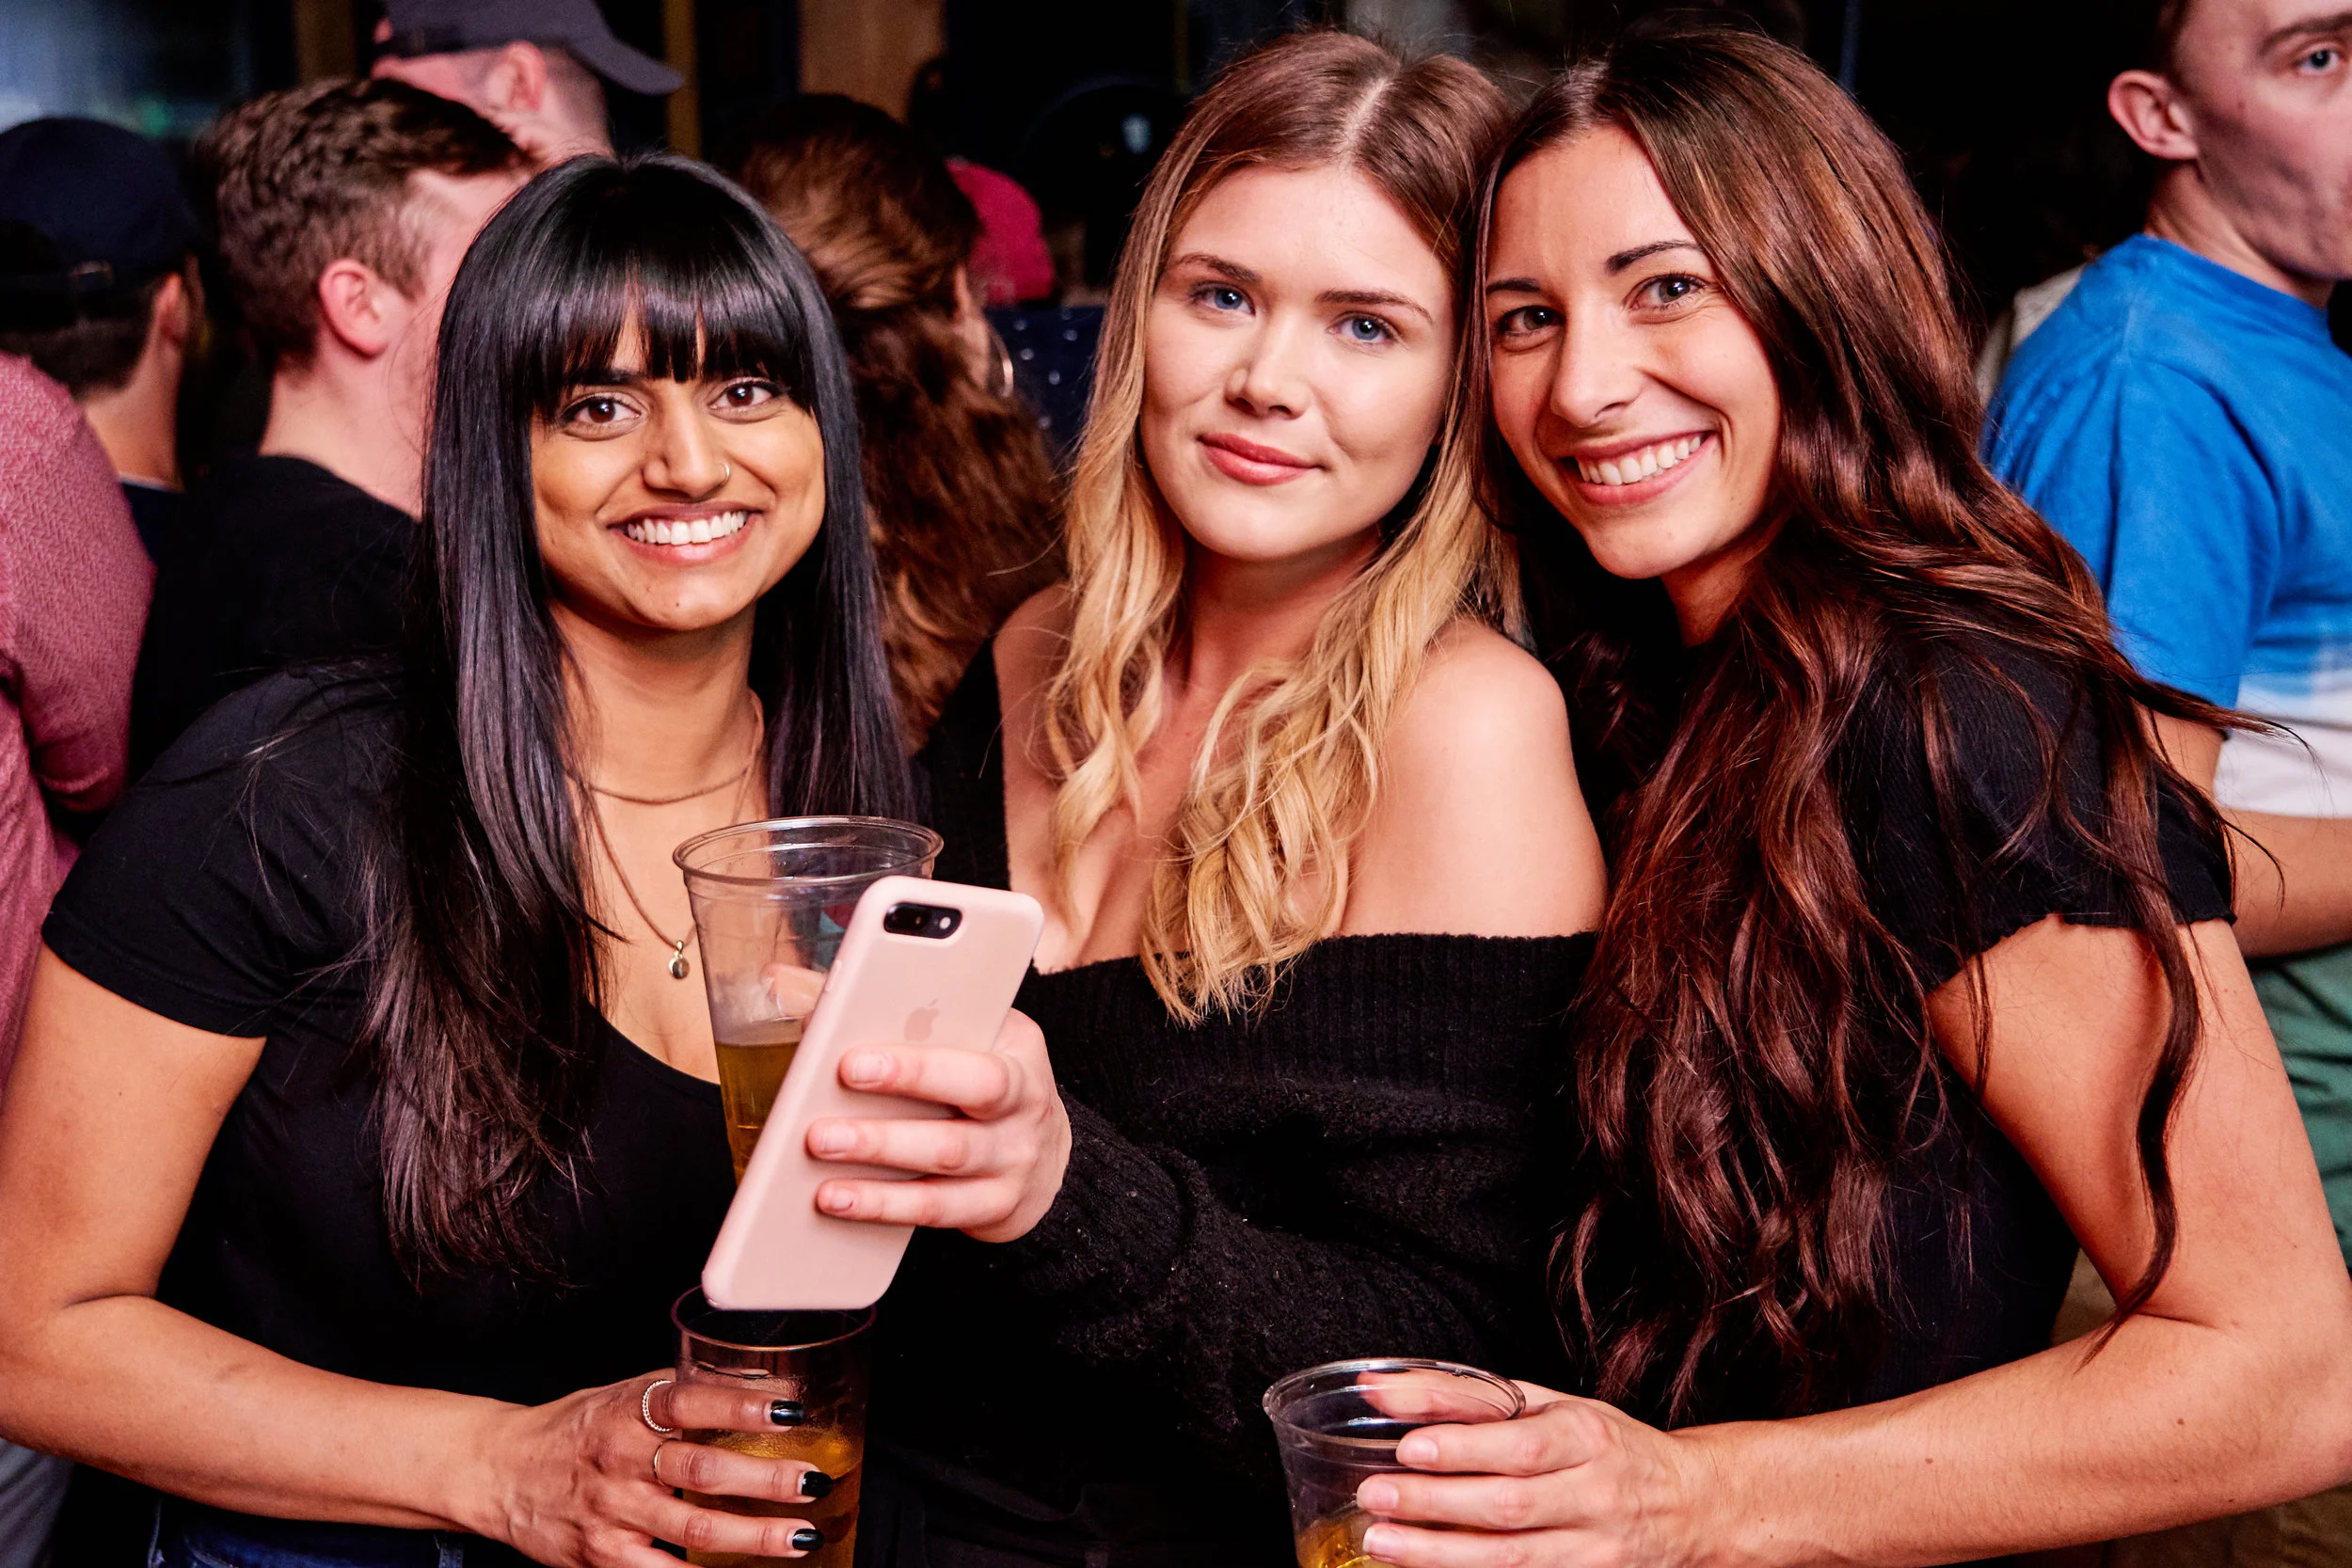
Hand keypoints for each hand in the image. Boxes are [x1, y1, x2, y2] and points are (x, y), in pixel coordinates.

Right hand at [475, 1372, 836, 1566]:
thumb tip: (759, 1386)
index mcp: (628, 1411)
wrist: (500, 1472)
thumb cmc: (572, 1430)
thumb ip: (681, 1395)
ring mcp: (612, 1513)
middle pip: (702, 1470)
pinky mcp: (603, 1556)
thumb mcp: (622, 1396)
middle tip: (811, 1481)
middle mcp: (621, 1460)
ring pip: (693, 1526)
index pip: (691, 1402)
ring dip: (755, 1535)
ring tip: (801, 1536)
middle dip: (765, 1479)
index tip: (791, 1409)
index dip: (743, 1405)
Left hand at [804, 1009, 1069, 1242]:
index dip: (911, 1061)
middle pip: (965, 1100)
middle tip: (819, 1126)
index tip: (849, 1063)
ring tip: (820, 1154)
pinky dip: (883, 1204)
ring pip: (946, 1157)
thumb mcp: (958, 1033)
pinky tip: (838, 1200)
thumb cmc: (979, 1076)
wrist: (1041, 1156)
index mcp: (1014, 1048)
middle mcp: (1024, 1104)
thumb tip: (782, 982)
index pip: (967, 1049)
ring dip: (877, 1159)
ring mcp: (1012, 1159)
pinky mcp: (995, 1206)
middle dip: (893, 1104)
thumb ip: (875, 1006)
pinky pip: (936, 1208)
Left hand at [1352, 1383, 1715, 1567]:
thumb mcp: (1548, 1407)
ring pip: (1512, 1557)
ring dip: (1440, 1553)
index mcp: (1589, 1438)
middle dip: (1436, 1504)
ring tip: (1383, 1543)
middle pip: (1510, 1505)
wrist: (1689, 1506)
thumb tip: (1380, 1387)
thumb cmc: (1605, 1448)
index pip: (1523, 1446)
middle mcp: (1596, 1496)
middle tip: (1376, 1497)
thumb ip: (1466, 1397)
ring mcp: (1595, 1551)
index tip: (1409, 1448)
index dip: (1465, 1449)